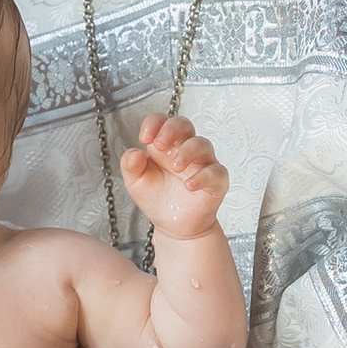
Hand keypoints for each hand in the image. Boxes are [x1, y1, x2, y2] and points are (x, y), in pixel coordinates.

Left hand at [122, 113, 227, 236]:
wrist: (173, 226)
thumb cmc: (157, 198)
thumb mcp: (135, 183)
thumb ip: (130, 166)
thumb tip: (134, 153)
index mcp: (164, 145)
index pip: (161, 121)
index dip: (153, 124)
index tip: (144, 137)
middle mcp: (184, 149)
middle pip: (184, 124)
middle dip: (172, 130)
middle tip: (159, 144)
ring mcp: (202, 163)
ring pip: (202, 144)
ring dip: (187, 152)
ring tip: (175, 167)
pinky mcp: (216, 180)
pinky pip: (215, 171)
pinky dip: (203, 176)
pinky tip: (189, 185)